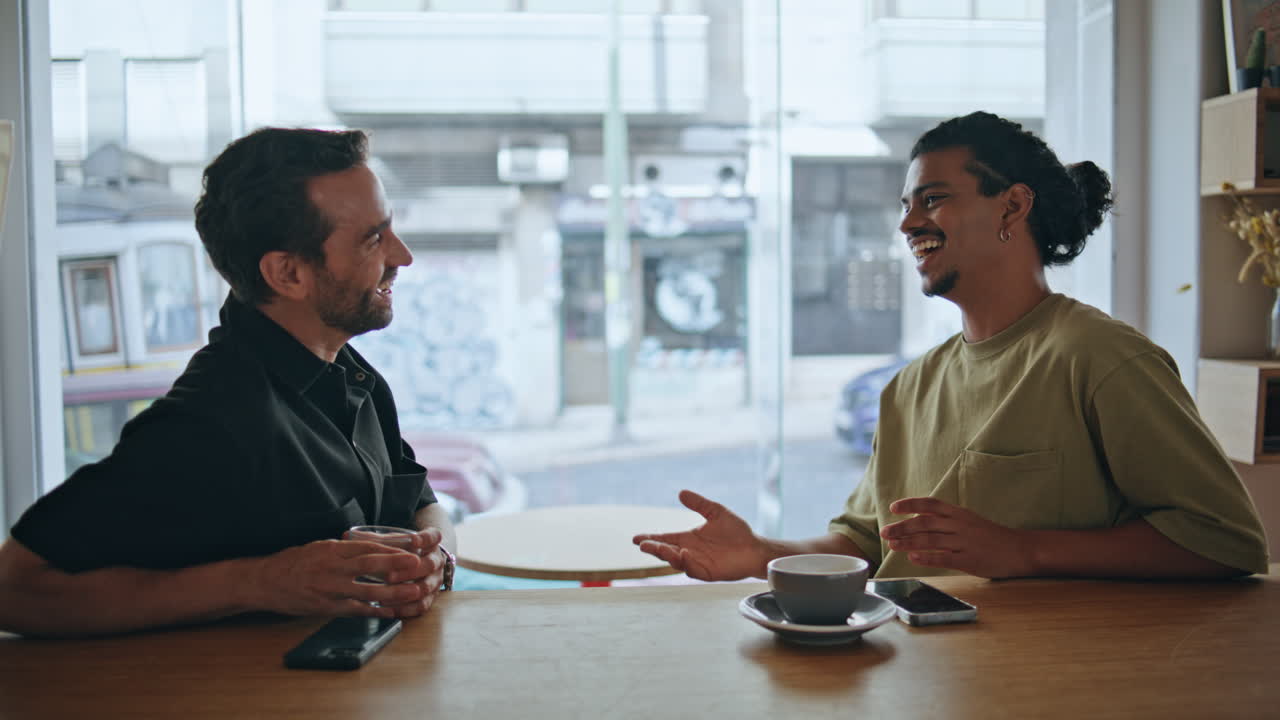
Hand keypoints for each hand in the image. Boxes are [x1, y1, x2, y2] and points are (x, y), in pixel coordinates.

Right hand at [250, 533, 442, 617]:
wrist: (265, 581)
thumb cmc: (294, 562)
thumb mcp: (320, 547)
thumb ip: (344, 549)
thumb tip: (372, 546)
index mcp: (333, 550)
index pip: (367, 547)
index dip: (392, 549)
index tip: (412, 550)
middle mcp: (333, 567)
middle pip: (370, 565)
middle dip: (397, 565)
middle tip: (419, 566)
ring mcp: (330, 589)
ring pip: (367, 590)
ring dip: (393, 592)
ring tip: (413, 593)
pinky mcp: (326, 607)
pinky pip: (355, 610)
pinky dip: (375, 611)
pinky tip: (391, 613)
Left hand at [341, 526, 447, 618]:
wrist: (415, 562)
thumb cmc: (399, 550)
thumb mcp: (391, 541)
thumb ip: (373, 539)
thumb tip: (346, 536)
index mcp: (430, 542)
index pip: (433, 537)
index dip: (425, 539)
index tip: (413, 540)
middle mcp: (436, 560)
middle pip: (429, 564)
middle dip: (408, 571)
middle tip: (389, 576)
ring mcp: (435, 580)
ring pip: (426, 587)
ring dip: (405, 592)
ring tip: (384, 595)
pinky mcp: (430, 597)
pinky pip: (422, 605)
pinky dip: (406, 608)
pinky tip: (390, 609)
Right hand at [631, 490, 765, 580]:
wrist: (755, 547)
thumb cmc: (737, 532)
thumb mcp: (715, 512)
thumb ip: (699, 504)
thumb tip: (681, 492)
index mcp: (688, 538)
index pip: (665, 539)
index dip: (650, 538)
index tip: (636, 538)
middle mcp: (689, 552)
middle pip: (666, 551)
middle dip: (653, 548)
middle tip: (642, 544)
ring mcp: (697, 563)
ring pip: (676, 561)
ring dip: (666, 555)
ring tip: (659, 548)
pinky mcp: (708, 573)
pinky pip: (693, 570)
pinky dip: (687, 563)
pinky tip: (684, 553)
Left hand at [880, 497, 1033, 578]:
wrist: (1020, 549)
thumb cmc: (991, 536)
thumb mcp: (969, 521)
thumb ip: (946, 520)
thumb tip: (918, 519)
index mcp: (959, 513)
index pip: (930, 504)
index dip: (910, 504)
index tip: (893, 508)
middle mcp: (960, 525)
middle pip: (925, 523)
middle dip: (902, 527)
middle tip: (885, 532)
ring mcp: (965, 542)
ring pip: (931, 540)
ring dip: (909, 542)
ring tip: (893, 545)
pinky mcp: (969, 560)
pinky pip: (944, 557)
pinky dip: (927, 557)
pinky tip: (913, 558)